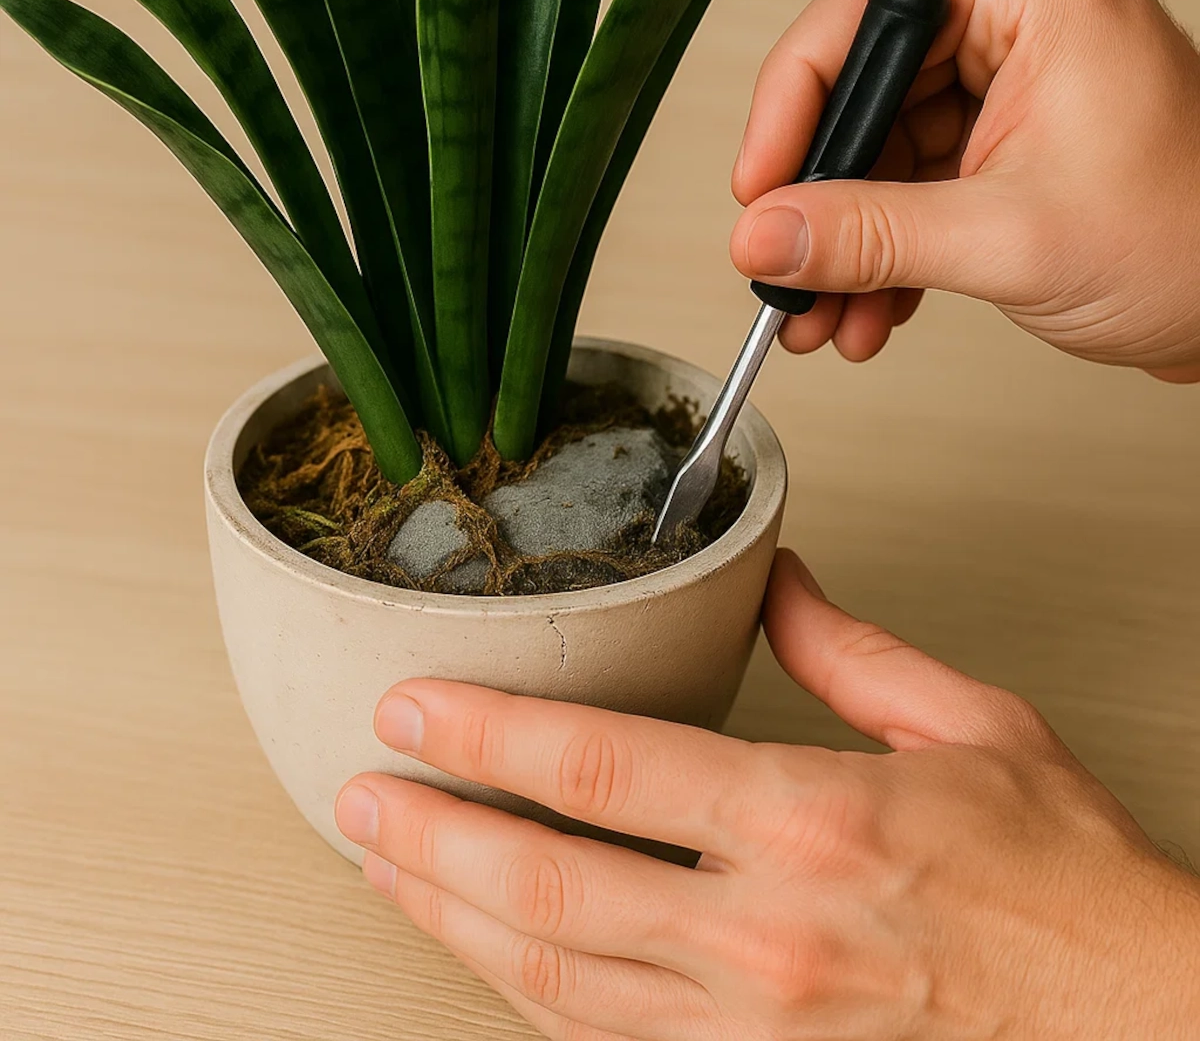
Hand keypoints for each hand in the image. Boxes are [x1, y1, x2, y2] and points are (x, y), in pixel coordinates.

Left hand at [335, 550, 1199, 1039]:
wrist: (1138, 1027)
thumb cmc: (1061, 881)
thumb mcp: (970, 724)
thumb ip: (850, 648)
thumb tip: (775, 580)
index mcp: (812, 822)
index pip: (605, 771)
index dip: (488, 736)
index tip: (414, 708)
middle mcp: (766, 936)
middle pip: (548, 887)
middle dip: (431, 836)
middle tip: (358, 796)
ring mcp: (752, 1031)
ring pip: (553, 982)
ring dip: (452, 920)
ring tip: (385, 870)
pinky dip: (524, 995)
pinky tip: (482, 952)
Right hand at [729, 0, 1199, 380]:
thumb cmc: (1194, 241)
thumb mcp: (1008, 239)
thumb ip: (872, 236)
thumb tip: (766, 235)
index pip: (861, 15)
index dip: (792, 102)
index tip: (758, 186)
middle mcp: (1016, 28)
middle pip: (861, 92)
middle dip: (819, 198)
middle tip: (784, 264)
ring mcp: (1009, 91)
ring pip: (878, 154)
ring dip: (845, 246)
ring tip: (825, 316)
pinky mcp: (1004, 150)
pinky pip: (908, 190)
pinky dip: (882, 256)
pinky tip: (871, 311)